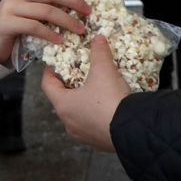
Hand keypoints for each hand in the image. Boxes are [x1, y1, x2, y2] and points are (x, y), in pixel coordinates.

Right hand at [0, 0, 89, 64]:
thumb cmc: (14, 24)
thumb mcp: (29, 8)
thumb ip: (45, 2)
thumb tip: (75, 3)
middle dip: (74, 1)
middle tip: (88, 12)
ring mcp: (11, 7)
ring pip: (46, 10)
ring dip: (67, 20)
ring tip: (79, 29)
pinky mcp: (8, 23)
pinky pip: (35, 27)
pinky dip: (50, 34)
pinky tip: (60, 40)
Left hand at [40, 35, 128, 152]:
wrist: (132, 129)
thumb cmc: (109, 99)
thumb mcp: (104, 70)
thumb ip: (99, 52)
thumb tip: (98, 38)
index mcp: (63, 105)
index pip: (47, 85)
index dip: (49, 72)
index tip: (54, 64)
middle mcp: (68, 122)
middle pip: (61, 100)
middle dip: (68, 86)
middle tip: (76, 74)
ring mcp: (82, 135)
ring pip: (76, 114)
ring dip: (81, 102)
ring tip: (92, 90)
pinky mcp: (97, 142)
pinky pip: (90, 125)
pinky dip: (93, 115)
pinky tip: (106, 107)